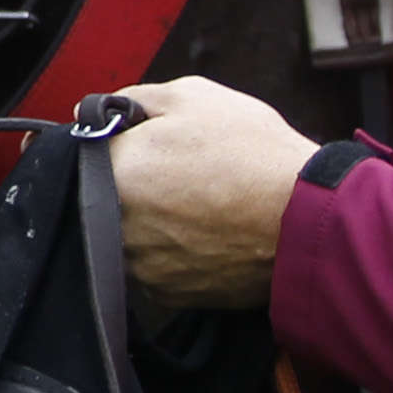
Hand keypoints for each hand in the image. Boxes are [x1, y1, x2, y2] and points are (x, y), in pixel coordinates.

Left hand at [107, 76, 316, 309]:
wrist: (307, 221)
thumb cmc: (253, 153)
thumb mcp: (193, 96)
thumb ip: (133, 99)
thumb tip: (99, 113)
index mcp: (114, 172)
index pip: (86, 152)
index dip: (115, 143)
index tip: (139, 144)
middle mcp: (114, 226)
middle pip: (101, 197)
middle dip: (131, 183)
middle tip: (177, 173)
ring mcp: (139, 266)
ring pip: (126, 235)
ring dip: (148, 221)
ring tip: (196, 204)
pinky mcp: (166, 296)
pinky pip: (153, 266)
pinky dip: (171, 251)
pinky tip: (205, 232)